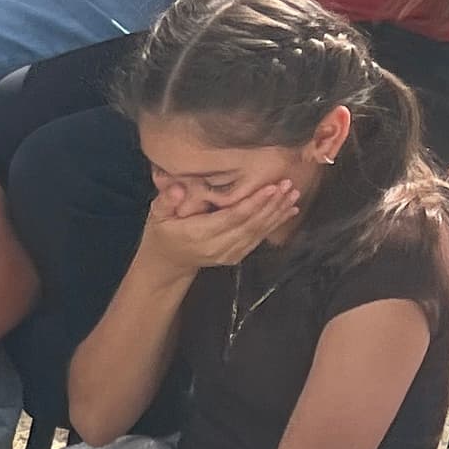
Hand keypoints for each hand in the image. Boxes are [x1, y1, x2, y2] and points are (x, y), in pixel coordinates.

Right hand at [140, 172, 300, 275]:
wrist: (167, 263)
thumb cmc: (162, 233)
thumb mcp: (156, 215)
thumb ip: (165, 201)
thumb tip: (178, 189)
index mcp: (199, 235)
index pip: (232, 218)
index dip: (252, 203)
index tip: (270, 187)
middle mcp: (218, 247)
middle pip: (250, 224)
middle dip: (271, 205)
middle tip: (288, 185)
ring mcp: (229, 254)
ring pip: (258, 232)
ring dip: (277, 213)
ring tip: (293, 194)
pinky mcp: (236, 256)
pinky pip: (258, 238)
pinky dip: (275, 223)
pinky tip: (288, 210)